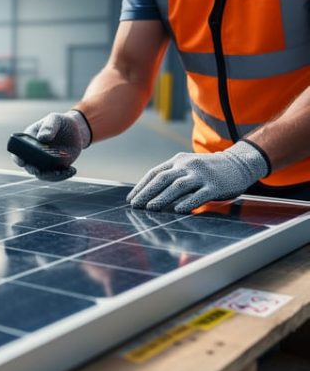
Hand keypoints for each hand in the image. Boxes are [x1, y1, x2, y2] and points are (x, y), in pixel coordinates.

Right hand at [12, 110, 90, 181]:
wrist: (75, 130)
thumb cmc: (60, 122)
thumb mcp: (54, 119)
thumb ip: (48, 127)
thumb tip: (42, 138)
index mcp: (28, 141)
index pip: (18, 152)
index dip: (18, 158)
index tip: (22, 162)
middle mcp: (33, 155)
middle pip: (29, 166)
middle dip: (34, 169)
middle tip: (39, 170)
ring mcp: (44, 162)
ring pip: (43, 174)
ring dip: (51, 175)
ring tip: (61, 171)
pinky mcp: (55, 167)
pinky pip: (56, 175)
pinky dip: (63, 175)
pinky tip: (71, 170)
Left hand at [127, 141, 269, 212]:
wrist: (239, 163)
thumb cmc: (208, 170)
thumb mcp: (188, 167)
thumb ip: (172, 176)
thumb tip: (150, 195)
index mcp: (178, 160)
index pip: (155, 173)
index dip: (142, 186)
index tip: (131, 199)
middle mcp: (188, 165)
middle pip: (164, 178)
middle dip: (147, 193)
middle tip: (135, 205)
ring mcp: (202, 175)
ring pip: (179, 186)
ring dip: (163, 197)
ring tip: (151, 208)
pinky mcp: (215, 185)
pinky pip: (200, 194)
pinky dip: (189, 202)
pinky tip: (178, 210)